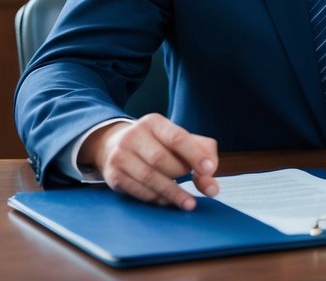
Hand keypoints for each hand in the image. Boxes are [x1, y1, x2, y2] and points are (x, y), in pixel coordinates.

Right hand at [79, 114, 218, 209]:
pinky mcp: (113, 175)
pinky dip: (156, 198)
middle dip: (181, 172)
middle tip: (193, 181)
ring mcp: (120, 155)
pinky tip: (168, 201)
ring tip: (189, 203)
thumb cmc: (157, 144)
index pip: (177, 137)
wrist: (114, 146)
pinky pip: (138, 190)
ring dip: (172, 193)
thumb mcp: (179, 140)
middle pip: (162, 159)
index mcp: (153, 122)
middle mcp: (133, 135)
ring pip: (149, 177)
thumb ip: (203, 155)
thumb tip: (211, 186)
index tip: (208, 170)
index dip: (194, 154)